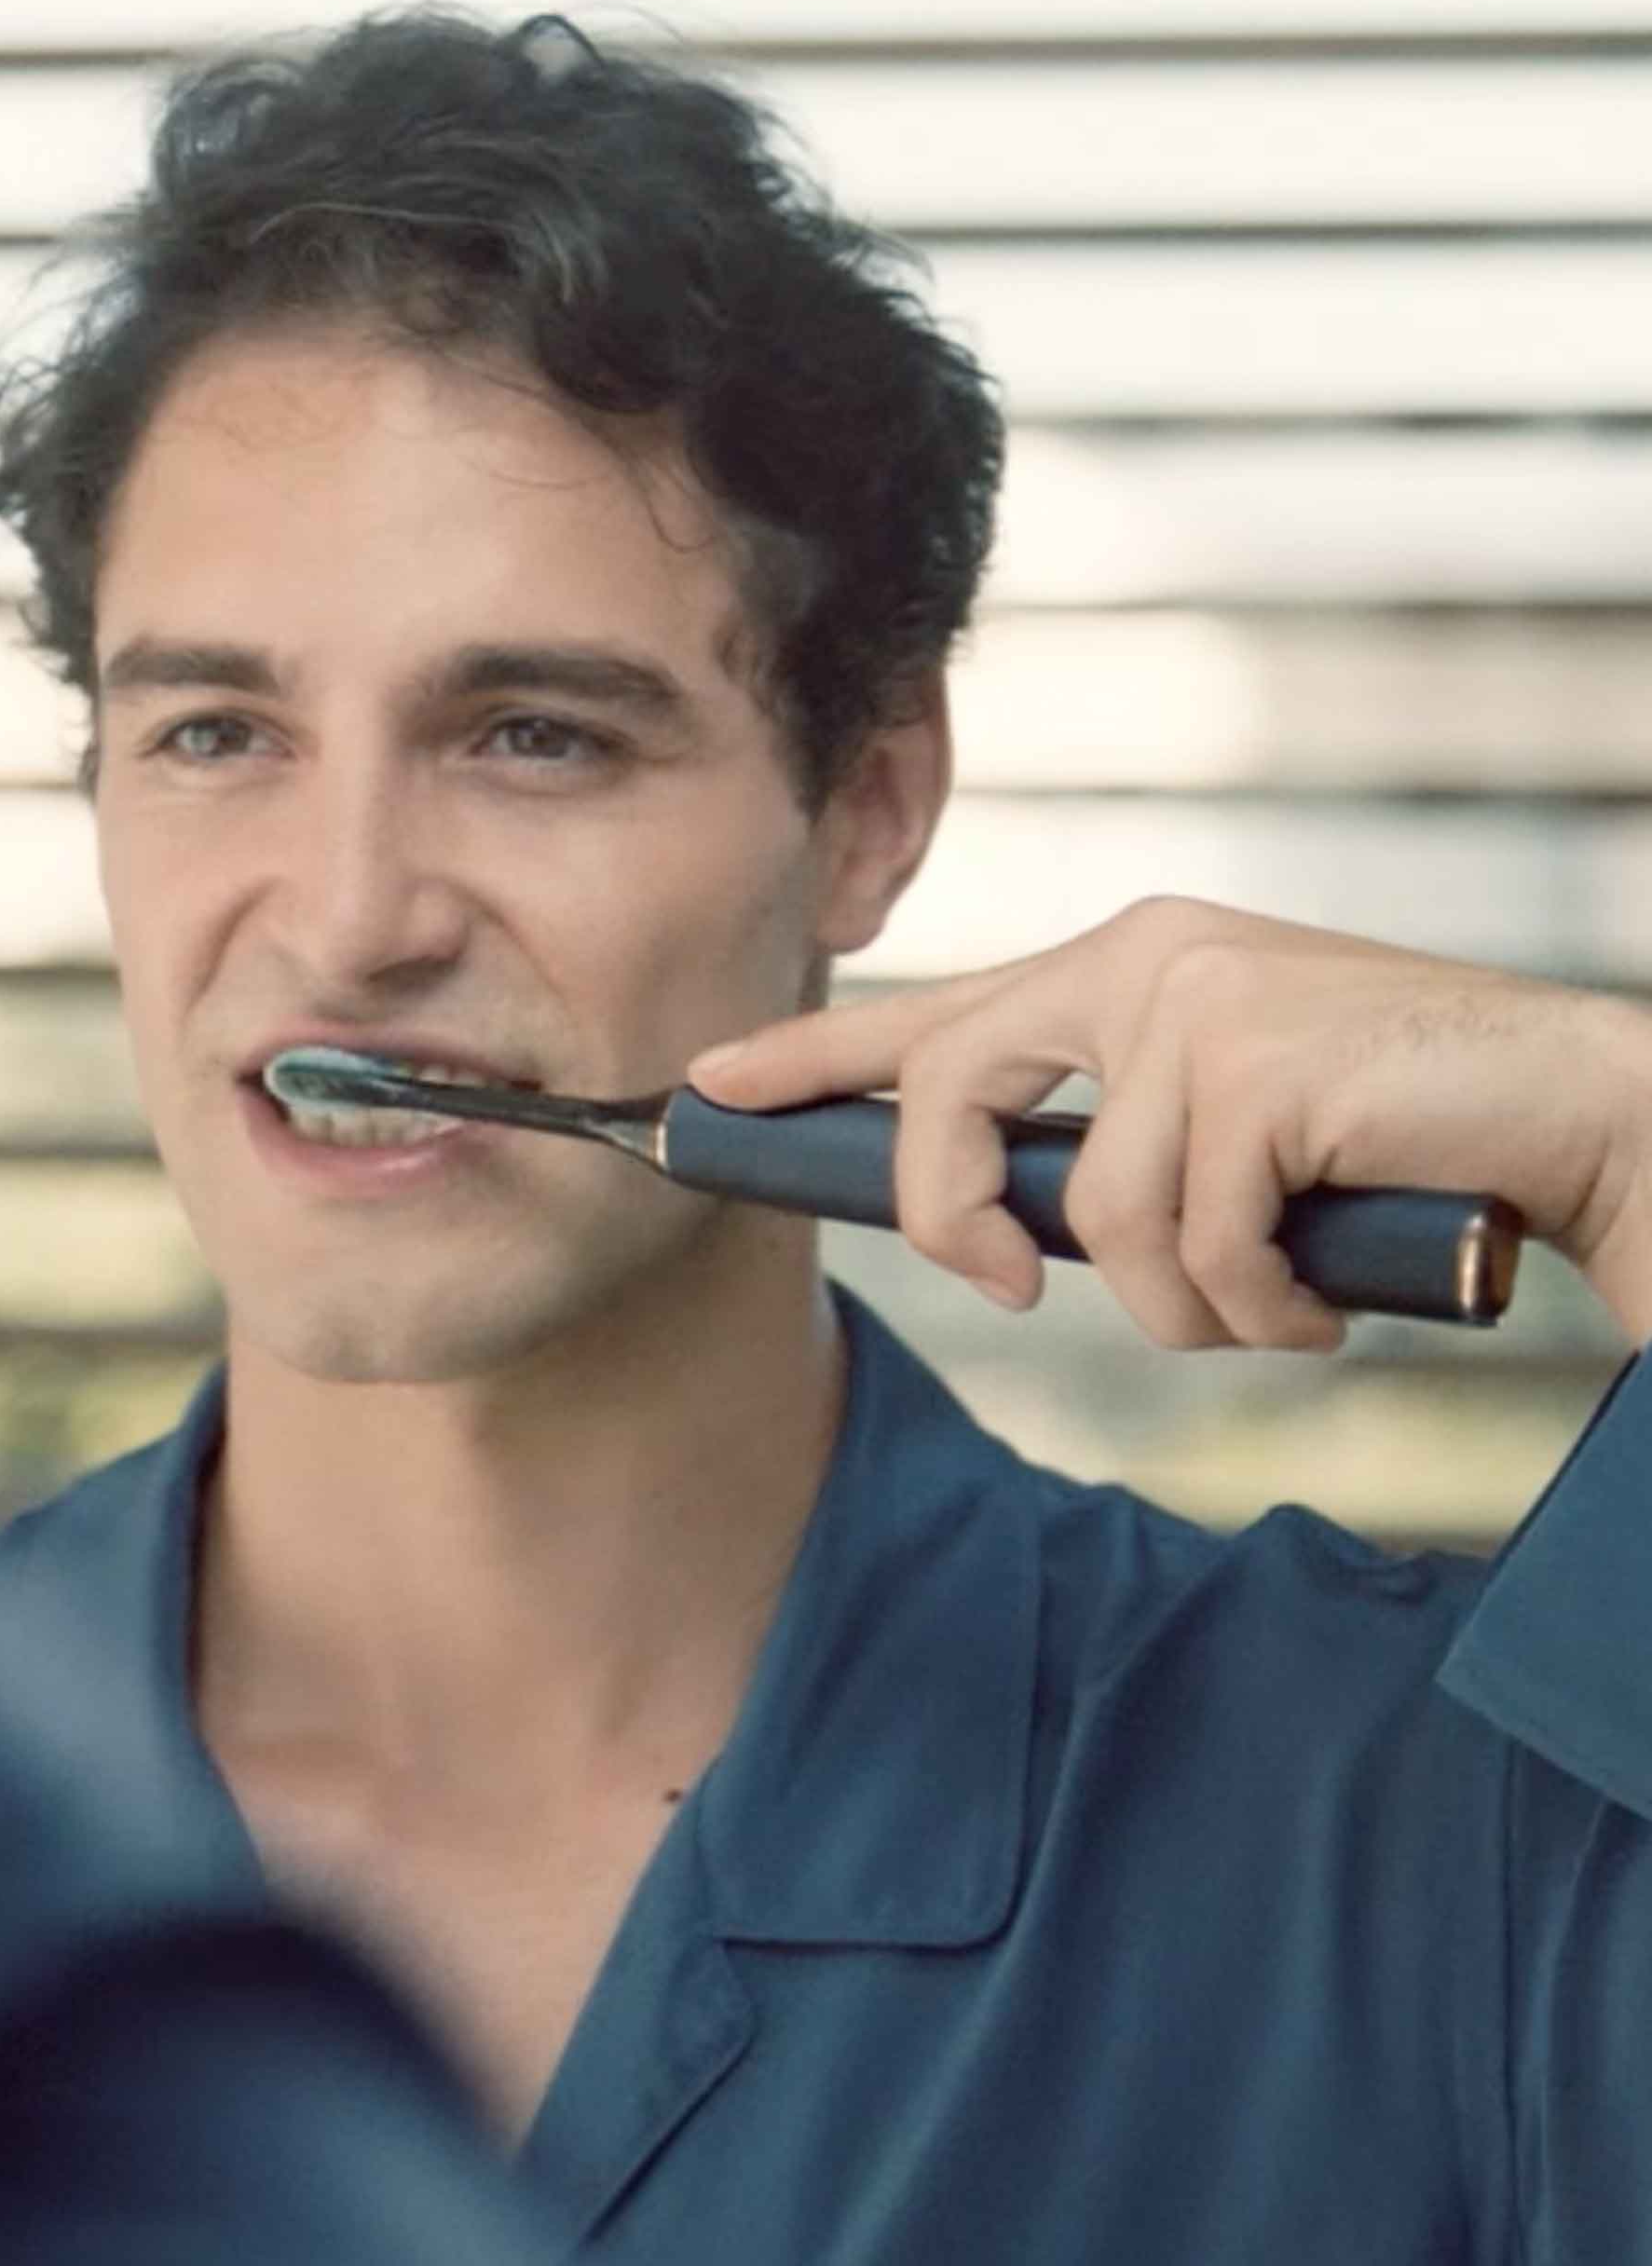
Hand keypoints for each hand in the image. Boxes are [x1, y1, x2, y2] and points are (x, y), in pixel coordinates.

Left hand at [687, 901, 1651, 1351]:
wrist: (1575, 1129)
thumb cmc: (1390, 1152)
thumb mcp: (1217, 1141)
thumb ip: (1102, 1157)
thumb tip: (1004, 1234)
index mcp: (1124, 968)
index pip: (930, 1014)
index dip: (806, 1058)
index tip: (701, 1089)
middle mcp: (1146, 958)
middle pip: (948, 1104)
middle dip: (958, 1227)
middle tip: (1018, 1292)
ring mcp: (1201, 999)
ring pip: (1094, 1219)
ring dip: (1186, 1305)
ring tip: (1274, 1294)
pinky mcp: (1258, 1063)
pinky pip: (1190, 1246)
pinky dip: (1256, 1306)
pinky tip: (1322, 1289)